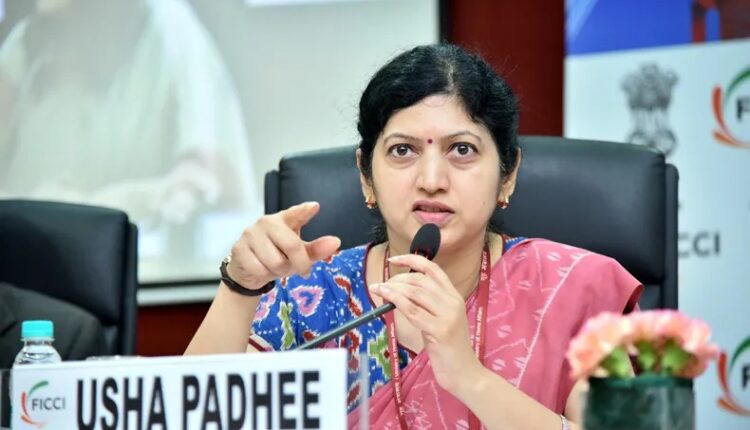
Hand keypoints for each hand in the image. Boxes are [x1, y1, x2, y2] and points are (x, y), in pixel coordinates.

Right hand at [227, 201, 340, 290]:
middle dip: (300, 263)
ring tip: (276, 267)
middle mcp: (266, 222)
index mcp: (284, 219)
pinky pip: (260, 269)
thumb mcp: (300, 254)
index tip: (314, 207)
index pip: (295, 213)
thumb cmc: (278, 256)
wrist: (248, 270)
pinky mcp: (239, 249)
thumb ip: (317, 249)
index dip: (304, 211)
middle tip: (301, 270)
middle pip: (291, 245)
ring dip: (280, 271)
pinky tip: (262, 269)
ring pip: (275, 261)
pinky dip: (265, 275)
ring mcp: (250, 234)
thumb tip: (336, 242)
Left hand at [369, 254, 482, 393]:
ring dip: (393, 289)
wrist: (464, 372)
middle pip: (420, 280)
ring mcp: (448, 315)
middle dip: (397, 279)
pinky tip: (385, 298)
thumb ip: (424, 305)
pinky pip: (413, 310)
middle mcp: (453, 301)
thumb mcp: (437, 320)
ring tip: (378, 289)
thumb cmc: (447, 348)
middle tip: (382, 285)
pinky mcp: (440, 330)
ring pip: (415, 293)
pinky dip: (396, 301)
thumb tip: (396, 293)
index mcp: (454, 296)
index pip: (433, 269)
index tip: (394, 259)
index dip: (412, 260)